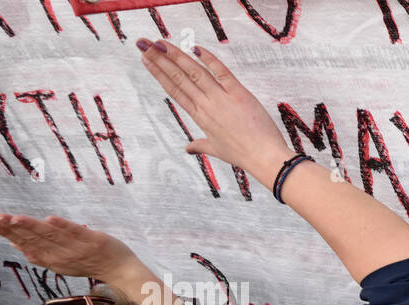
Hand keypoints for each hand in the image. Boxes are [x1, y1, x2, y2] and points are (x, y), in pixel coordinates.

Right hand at [0, 214, 139, 284]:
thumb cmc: (91, 263)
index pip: (28, 246)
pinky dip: (64, 226)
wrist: (122, 271)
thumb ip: (42, 254)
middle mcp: (64, 256)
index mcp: (55, 261)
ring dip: (33, 227)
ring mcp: (79, 248)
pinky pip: (77, 232)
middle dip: (14, 230)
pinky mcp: (94, 241)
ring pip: (52, 236)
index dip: (11, 236)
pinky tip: (49, 219)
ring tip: (15, 218)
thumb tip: (18, 245)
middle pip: (35, 241)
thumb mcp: (63, 262)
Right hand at [137, 40, 292, 186]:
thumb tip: (188, 149)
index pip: (174, 91)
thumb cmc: (243, 155)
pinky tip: (196, 47)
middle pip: (178, 78)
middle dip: (159, 59)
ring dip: (176, 55)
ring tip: (159, 42)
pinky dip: (210, 59)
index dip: (158, 74)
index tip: (146, 60)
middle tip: (143, 43)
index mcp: (200, 117)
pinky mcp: (239, 94)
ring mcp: (222, 99)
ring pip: (194, 72)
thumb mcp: (218, 150)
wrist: (265, 158)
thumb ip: (201, 145)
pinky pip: (222, 72)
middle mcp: (207, 106)